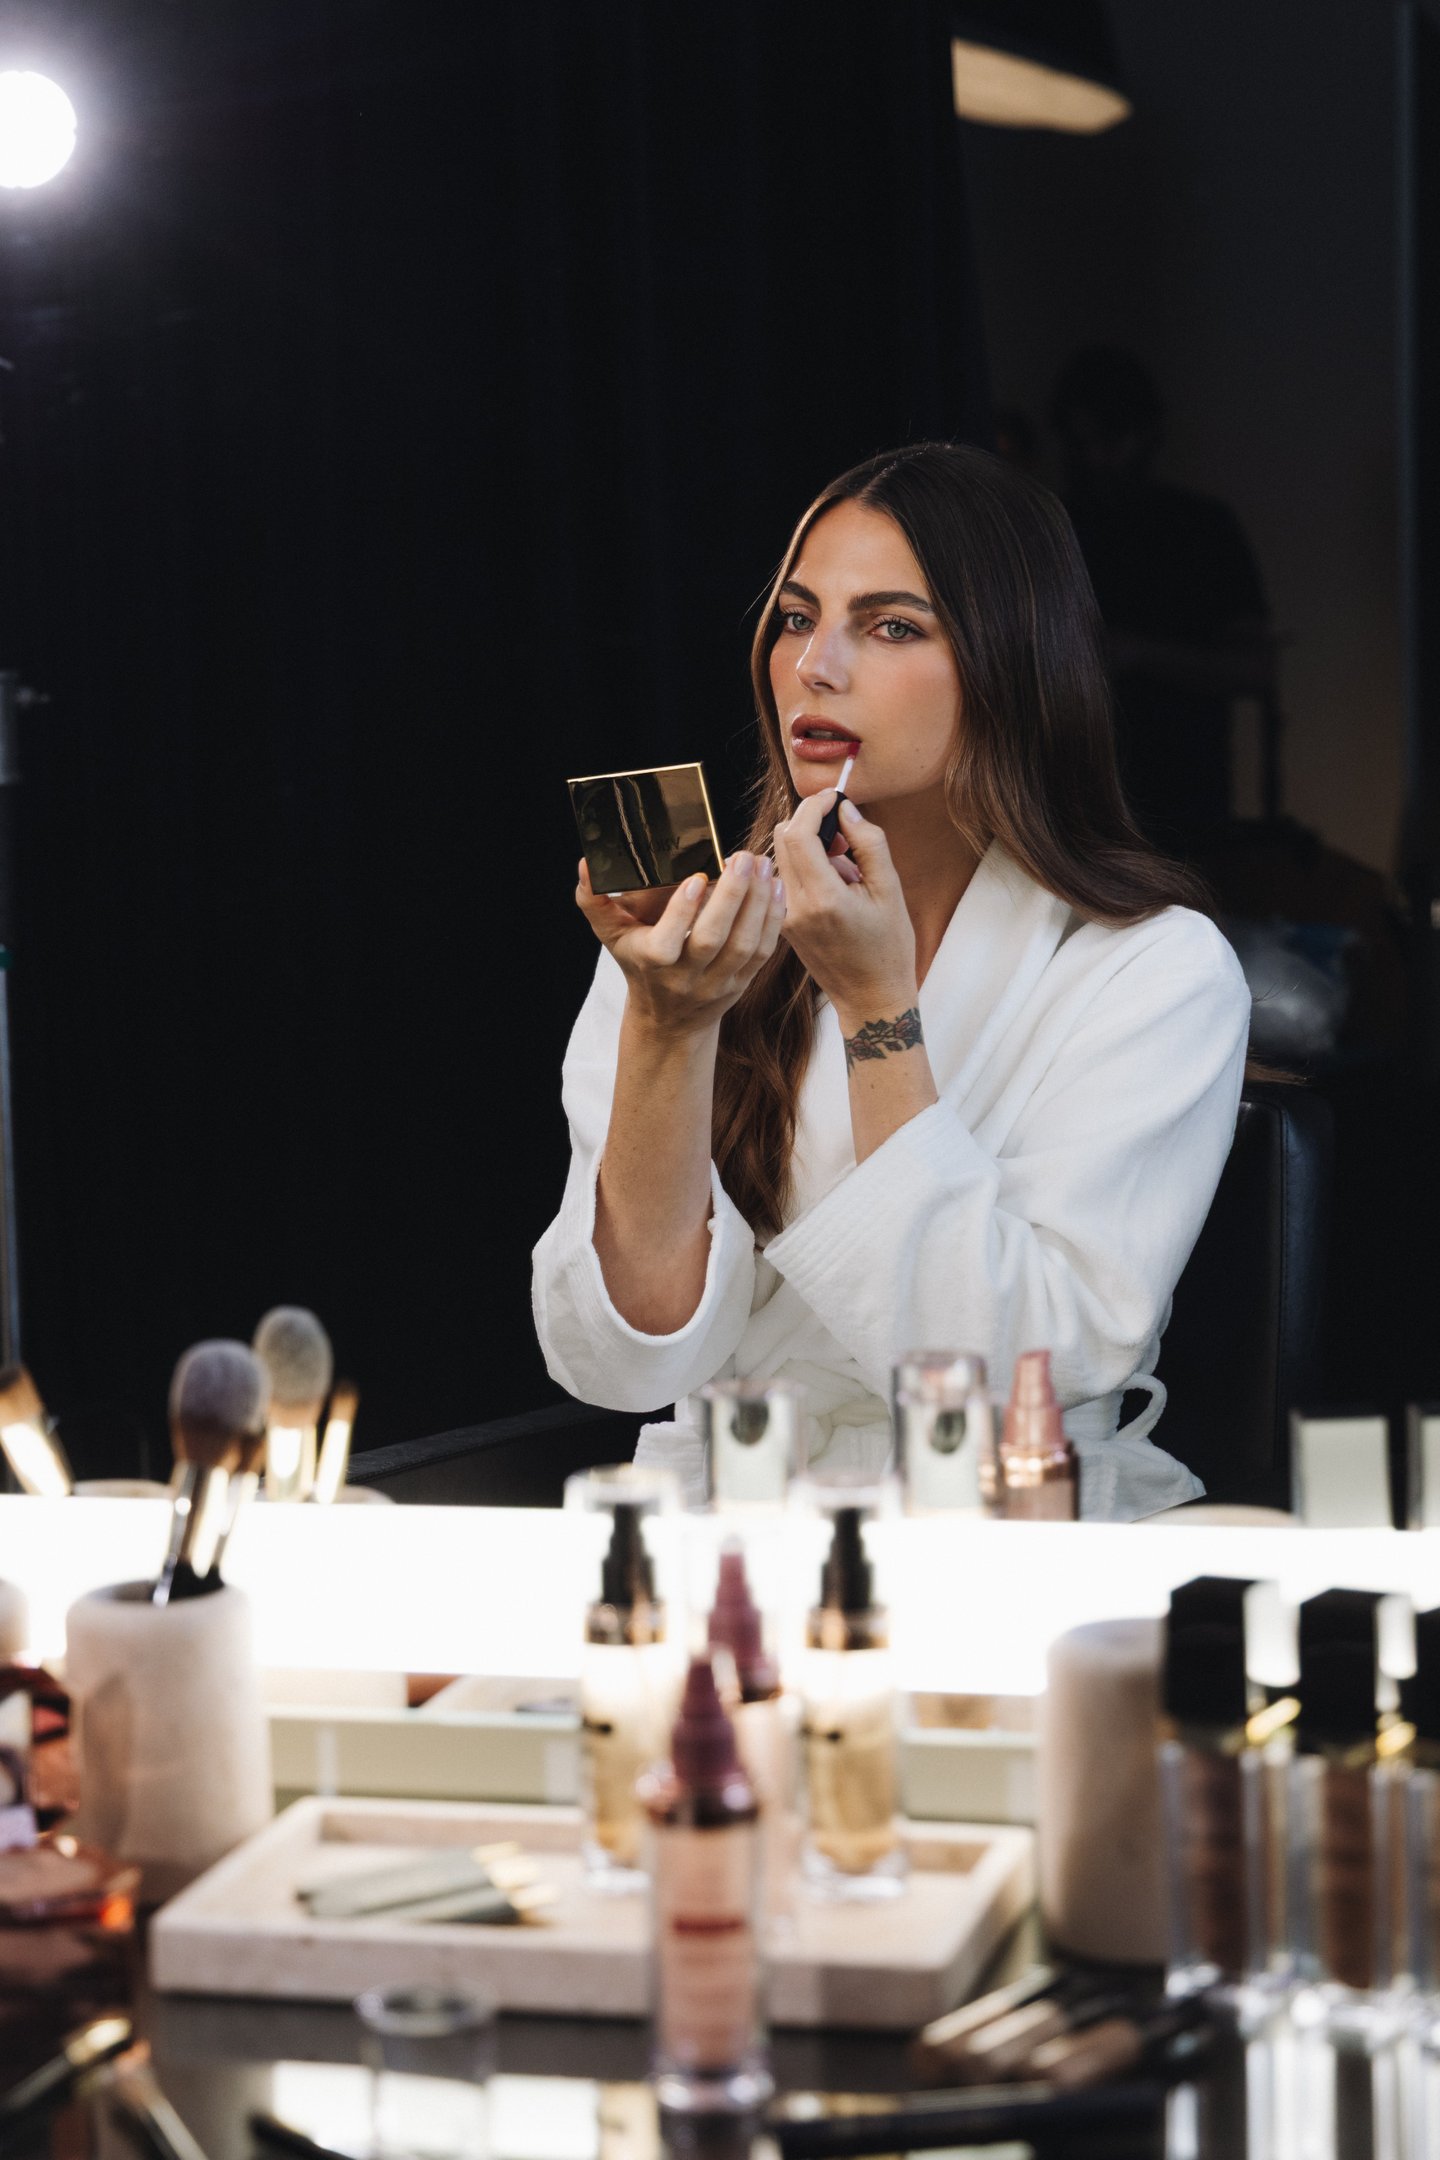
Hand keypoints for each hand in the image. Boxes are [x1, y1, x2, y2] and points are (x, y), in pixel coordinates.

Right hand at [576, 853, 785, 1037]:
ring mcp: (718, 983)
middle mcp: (686, 978)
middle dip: (732, 898)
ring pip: (744, 946)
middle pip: (713, 940)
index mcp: (652, 964)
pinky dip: (772, 920)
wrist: (668, 1019)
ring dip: (758, 904)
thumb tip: (586, 865)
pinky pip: (763, 953)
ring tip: (764, 866)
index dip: (682, 913)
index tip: (697, 878)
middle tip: (743, 858)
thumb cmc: (638, 964)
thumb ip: (595, 901)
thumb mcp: (612, 936)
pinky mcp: (743, 983)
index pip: (666, 944)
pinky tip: (775, 888)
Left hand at [772, 794, 916, 1027]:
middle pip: (783, 840)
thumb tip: (845, 809)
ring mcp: (784, 917)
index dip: (814, 806)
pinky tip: (835, 885)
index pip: (798, 833)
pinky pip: (786, 878)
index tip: (835, 797)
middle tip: (844, 831)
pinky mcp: (782, 923)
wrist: (870, 997)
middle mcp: (794, 907)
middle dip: (810, 821)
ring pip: (783, 857)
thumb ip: (869, 843)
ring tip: (846, 867)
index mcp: (823, 899)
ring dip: (810, 846)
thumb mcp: (891, 891)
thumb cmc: (888, 948)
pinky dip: (807, 868)